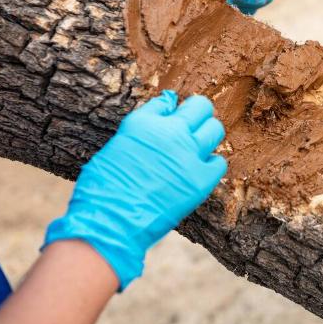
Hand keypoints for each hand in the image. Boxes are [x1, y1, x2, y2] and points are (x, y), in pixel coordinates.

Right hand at [44, 91, 226, 289]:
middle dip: (198, 114)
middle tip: (192, 128)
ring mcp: (189, 154)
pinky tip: (198, 173)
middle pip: (201, 107)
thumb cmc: (103, 189)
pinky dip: (211, 166)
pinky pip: (219, 163)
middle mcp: (170, 132)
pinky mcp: (201, 179)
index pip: (168, 101)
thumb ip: (142, 128)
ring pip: (215, 129)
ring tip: (197, 149)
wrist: (111, 222)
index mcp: (143, 122)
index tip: (170, 118)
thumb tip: (164, 108)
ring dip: (208, 136)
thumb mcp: (117, 148)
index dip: (171, 111)